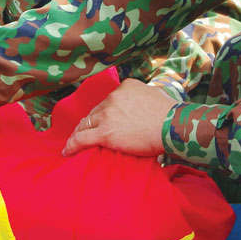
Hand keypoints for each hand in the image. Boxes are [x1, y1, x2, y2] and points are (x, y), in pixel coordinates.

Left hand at [61, 79, 175, 157]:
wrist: (174, 127)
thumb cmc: (171, 115)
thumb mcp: (155, 95)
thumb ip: (143, 97)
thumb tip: (144, 105)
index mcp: (125, 87)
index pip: (109, 101)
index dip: (105, 112)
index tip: (104, 120)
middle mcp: (113, 98)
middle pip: (95, 112)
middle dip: (91, 123)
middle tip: (86, 133)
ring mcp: (108, 115)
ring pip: (86, 124)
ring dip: (79, 133)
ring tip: (73, 143)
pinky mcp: (105, 133)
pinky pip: (81, 139)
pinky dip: (72, 145)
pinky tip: (67, 152)